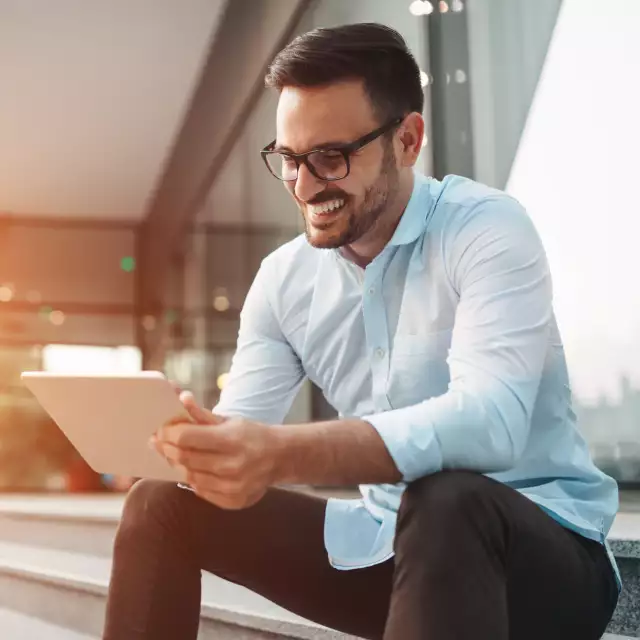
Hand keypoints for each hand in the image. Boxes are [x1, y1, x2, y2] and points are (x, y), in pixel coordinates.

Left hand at [152, 400, 279, 509]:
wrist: (281, 457)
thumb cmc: (252, 435)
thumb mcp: (230, 420)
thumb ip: (202, 414)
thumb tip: (182, 399)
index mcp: (232, 439)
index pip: (186, 438)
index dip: (168, 433)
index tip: (160, 430)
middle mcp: (233, 465)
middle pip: (185, 458)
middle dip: (167, 449)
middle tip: (159, 442)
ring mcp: (233, 486)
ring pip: (190, 476)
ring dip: (179, 464)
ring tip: (177, 455)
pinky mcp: (233, 501)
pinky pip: (201, 491)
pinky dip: (194, 480)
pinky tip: (195, 470)